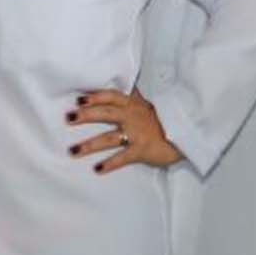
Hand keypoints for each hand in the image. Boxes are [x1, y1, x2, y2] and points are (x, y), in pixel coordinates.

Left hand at [66, 89, 183, 173]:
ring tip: (73, 151)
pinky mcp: (142, 150)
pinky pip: (122, 157)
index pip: (110, 96)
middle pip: (105, 113)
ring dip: (89, 144)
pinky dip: (109, 163)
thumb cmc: (166, 120)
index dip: (94, 96)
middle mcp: (133, 116)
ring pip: (108, 138)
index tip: (78, 99)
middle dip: (85, 115)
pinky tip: (97, 168)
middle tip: (68, 118)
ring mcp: (137, 133)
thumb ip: (134, 98)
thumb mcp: (150, 104)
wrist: (187, 134)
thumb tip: (124, 86)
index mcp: (134, 104)